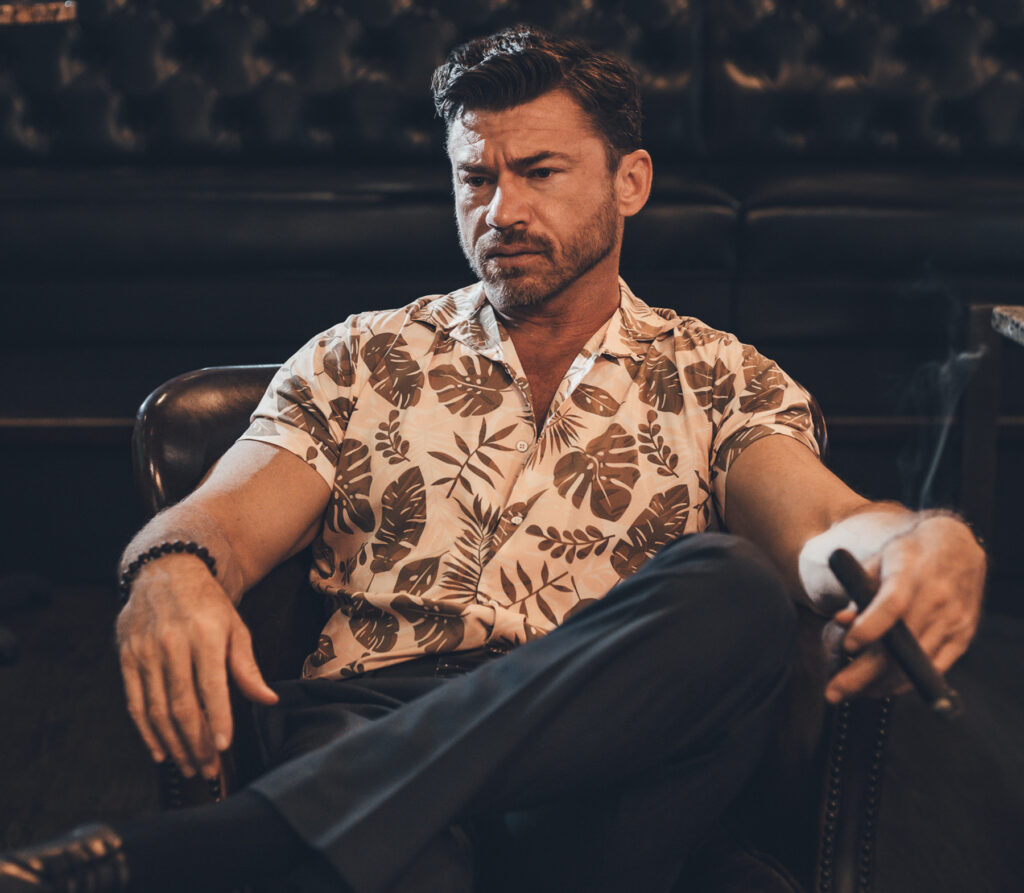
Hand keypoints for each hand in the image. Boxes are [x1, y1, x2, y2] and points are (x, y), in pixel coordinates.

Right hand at [115, 554, 278, 777]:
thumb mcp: (236, 627)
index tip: (224, 747)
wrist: (167, 571)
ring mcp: (145, 651)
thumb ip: (247, 667)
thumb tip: (268, 700)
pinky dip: (146, 731)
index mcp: (205, 635)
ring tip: (190, 767)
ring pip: (157, 709)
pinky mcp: (126, 658)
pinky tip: (161, 751)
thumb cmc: (208, 605)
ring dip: (174, 743)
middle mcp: (172, 644)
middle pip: (182, 704)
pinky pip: (135, 702)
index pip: (211, 686)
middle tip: (208, 769)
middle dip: (196, 742)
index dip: (218, 719)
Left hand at [824, 513, 985, 702]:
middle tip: (832, 693)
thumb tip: (841, 620)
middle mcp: (936, 598)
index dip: (869, 628)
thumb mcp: (878, 560)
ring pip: (914, 665)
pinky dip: (904, 683)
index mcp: (911, 572)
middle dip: (862, 675)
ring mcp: (953, 620)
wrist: (957, 548)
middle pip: (901, 647)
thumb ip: (859, 589)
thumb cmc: (908, 554)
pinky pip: (933, 670)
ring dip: (878, 685)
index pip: (892, 604)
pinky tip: (879, 688)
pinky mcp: (963, 637)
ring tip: (848, 691)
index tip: (848, 646)